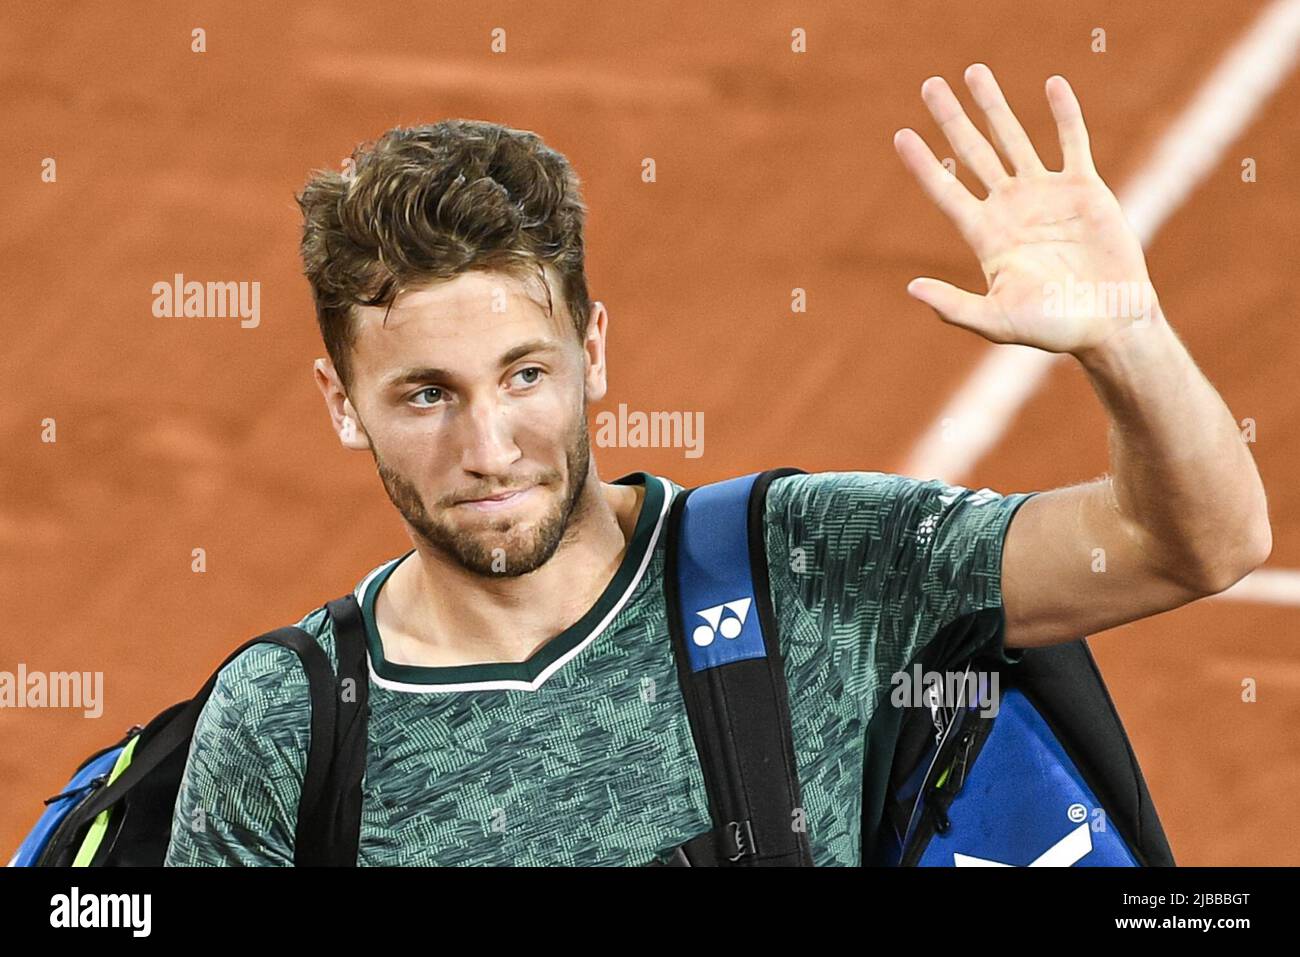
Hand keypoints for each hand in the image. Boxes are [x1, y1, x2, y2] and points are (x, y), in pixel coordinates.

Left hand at [894, 63, 1158, 356]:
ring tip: (975, 72)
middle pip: (972, 152)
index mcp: (986, 235)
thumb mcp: (996, 320)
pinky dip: (1063, 114)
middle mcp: (1010, 208)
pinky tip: (1052, 85)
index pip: (945, 191)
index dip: (922, 164)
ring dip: (994, 106)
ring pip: (1012, 138)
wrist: (1108, 321)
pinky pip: (1071, 142)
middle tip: (929, 84)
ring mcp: (1045, 195)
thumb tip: (910, 289)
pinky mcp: (1083, 188)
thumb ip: (953, 305)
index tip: (901, 135)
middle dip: (950, 118)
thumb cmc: (1051, 327)